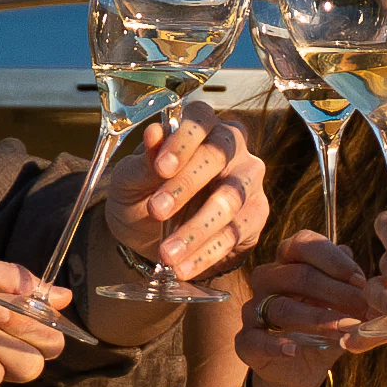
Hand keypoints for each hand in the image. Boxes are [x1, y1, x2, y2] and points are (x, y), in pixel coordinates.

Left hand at [117, 106, 269, 286]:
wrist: (150, 238)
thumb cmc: (142, 196)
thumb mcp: (130, 181)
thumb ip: (143, 161)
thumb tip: (154, 134)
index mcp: (200, 127)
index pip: (200, 118)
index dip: (184, 140)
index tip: (161, 167)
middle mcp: (232, 147)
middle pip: (219, 155)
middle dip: (187, 185)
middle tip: (156, 211)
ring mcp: (248, 181)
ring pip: (230, 199)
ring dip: (196, 228)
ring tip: (167, 253)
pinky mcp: (256, 215)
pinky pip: (236, 233)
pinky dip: (207, 253)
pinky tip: (184, 267)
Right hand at [227, 229, 386, 386]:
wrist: (302, 368)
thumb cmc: (325, 325)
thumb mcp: (345, 306)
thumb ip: (355, 289)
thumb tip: (374, 277)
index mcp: (290, 260)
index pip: (303, 244)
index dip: (333, 260)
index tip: (361, 280)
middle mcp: (268, 279)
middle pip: (297, 275)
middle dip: (335, 292)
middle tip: (365, 309)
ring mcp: (254, 309)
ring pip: (280, 307)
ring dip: (316, 318)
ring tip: (344, 329)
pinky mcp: (246, 340)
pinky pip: (255, 339)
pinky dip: (276, 344)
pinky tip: (295, 349)